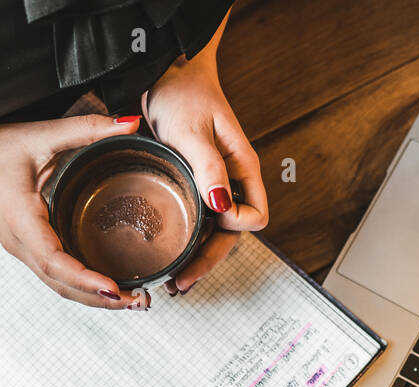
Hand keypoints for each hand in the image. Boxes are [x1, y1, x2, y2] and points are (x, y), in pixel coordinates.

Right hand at [0, 113, 149, 308]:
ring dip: (94, 299)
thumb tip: (131, 123)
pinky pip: (56, 277)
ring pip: (60, 286)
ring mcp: (22, 250)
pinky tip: (108, 288)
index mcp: (21, 219)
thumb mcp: (41, 134)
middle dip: (101, 298)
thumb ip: (87, 128)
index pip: (53, 259)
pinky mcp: (27, 249)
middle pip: (62, 284)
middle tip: (141, 302)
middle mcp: (20, 243)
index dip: (83, 277)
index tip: (113, 287)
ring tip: (133, 301)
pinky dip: (82, 287)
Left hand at [144, 49, 268, 293]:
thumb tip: (221, 207)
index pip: (253, 218)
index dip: (233, 227)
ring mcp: (212, 186)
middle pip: (231, 236)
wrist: (165, 70)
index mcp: (242, 169)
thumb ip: (208, 168)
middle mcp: (231, 183)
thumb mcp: (191, 130)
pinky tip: (168, 254)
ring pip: (213, 234)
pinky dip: (185, 242)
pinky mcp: (193, 186)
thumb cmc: (182, 92)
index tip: (207, 223)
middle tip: (180, 283)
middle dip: (209, 261)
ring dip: (196, 258)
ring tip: (171, 280)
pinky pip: (196, 222)